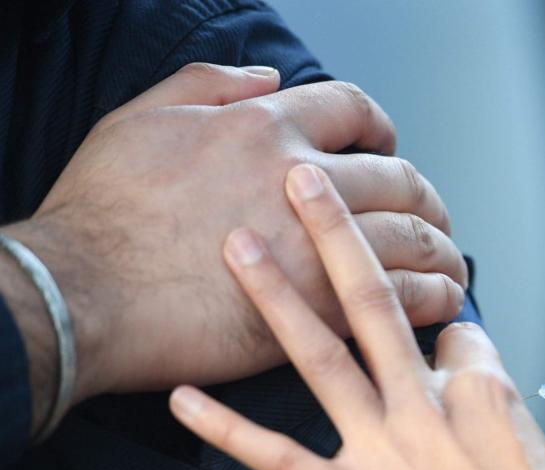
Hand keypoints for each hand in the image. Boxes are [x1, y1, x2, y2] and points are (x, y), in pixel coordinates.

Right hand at [1, 62, 464, 415]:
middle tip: (432, 216)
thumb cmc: (102, 213)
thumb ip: (208, 85)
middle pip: (401, 180)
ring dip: (442, 250)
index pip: (352, 109)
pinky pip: (407, 296)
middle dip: (426, 197)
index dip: (379, 127)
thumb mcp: (141, 120)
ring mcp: (318, 246)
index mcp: (264, 128)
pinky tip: (442, 302)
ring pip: (415, 238)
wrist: (85, 294)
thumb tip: (268, 76)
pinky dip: (436, 297)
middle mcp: (303, 181)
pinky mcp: (323, 307)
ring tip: (450, 263)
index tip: (386, 148)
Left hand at [169, 165, 544, 469]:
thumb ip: (499, 411)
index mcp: (483, 387)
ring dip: (276, 294)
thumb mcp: (544, 452)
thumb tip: (471, 380)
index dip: (431, 319)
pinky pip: (281, 457)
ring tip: (236, 243)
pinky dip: (227, 428)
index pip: (447, 330)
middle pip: (377, 299)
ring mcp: (391, 449)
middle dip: (335, 229)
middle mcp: (430, 403)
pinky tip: (185, 399)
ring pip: (323, 355)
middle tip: (301, 177)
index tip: (423, 323)